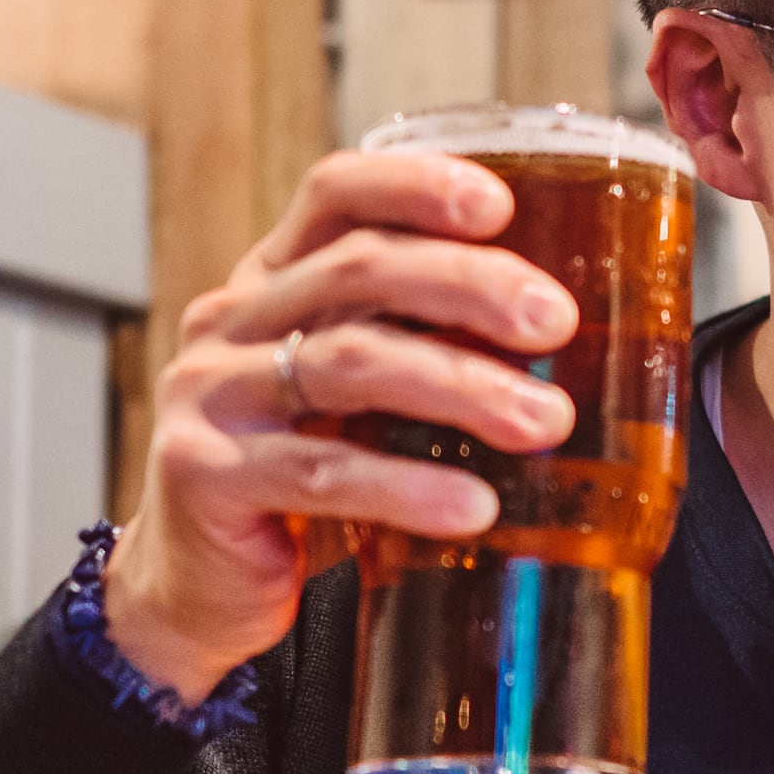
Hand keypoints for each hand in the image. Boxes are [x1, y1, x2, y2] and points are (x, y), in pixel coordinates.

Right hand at [101, 147, 582, 703]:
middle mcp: (232, 320)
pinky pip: (321, 472)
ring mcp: (210, 394)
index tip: (499, 204)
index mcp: (274, 280)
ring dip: (461, 386)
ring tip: (544, 422)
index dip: (414, 185)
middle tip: (555, 321)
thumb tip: (571, 342)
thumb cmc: (303, 478)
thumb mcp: (358, 397)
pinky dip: (407, 487)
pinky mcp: (203, 476)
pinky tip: (474, 506)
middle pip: (357, 270)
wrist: (202, 589)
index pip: (336, 194)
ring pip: (348, 363)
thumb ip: (423, 349)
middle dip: (468, 286)